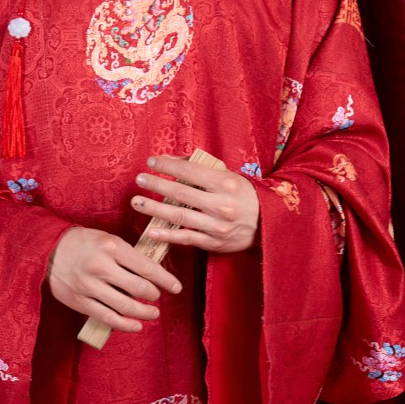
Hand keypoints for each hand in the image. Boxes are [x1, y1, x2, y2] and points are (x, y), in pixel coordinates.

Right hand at [47, 226, 182, 333]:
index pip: (147, 267)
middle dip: (154, 295)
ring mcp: (89, 286)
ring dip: (145, 312)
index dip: (166, 280)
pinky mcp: (80, 301)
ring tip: (153, 313)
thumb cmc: (82, 243)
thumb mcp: (107, 239)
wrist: (46, 250)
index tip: (176, 287)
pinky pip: (108, 318)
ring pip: (126, 306)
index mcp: (112, 247)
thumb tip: (153, 273)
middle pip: (139, 288)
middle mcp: (101, 266)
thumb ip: (128, 255)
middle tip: (157, 296)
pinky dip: (126, 325)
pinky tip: (137, 326)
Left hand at [131, 155, 259, 254]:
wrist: (268, 225)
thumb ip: (200, 168)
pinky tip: (151, 230)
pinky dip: (167, 235)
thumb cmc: (243, 196)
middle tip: (139, 179)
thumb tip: (170, 160)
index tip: (151, 162)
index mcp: (226, 183)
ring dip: (154, 208)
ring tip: (137, 202)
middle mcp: (222, 205)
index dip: (168, 166)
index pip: (190, 171)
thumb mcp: (228, 176)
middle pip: (181, 193)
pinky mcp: (214, 243)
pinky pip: (186, 238)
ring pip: (179, 216)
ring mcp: (217, 226)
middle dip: (156, 184)